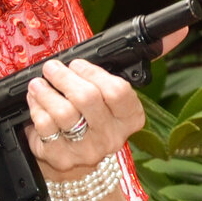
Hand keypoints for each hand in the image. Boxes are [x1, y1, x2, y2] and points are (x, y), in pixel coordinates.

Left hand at [26, 58, 145, 176]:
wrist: (74, 160)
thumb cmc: (91, 120)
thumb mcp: (110, 99)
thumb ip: (122, 71)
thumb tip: (166, 40)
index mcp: (130, 119)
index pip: (118, 91)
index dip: (93, 72)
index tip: (77, 64)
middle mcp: (112, 136)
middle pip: (88, 98)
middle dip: (64, 77)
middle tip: (51, 68)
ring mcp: (87, 150)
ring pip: (64, 112)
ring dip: (46, 92)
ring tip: (37, 83)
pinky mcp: (62, 158)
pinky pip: (46, 126)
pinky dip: (36, 108)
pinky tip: (35, 101)